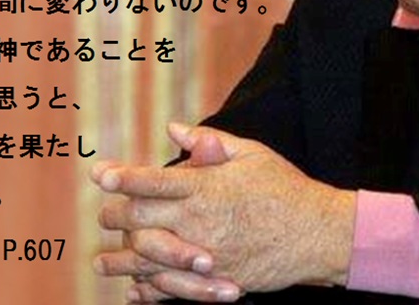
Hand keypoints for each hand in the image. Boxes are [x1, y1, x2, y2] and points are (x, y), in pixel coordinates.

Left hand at [93, 124, 355, 298]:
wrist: (320, 234)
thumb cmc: (284, 188)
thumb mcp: (250, 154)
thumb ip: (208, 142)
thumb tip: (173, 129)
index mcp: (205, 187)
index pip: (151, 181)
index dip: (121, 177)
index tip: (99, 174)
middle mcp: (199, 221)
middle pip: (139, 220)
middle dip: (114, 216)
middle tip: (103, 213)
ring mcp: (206, 254)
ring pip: (149, 260)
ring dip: (121, 261)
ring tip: (102, 262)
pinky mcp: (215, 281)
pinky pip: (173, 289)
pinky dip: (150, 290)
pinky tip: (135, 289)